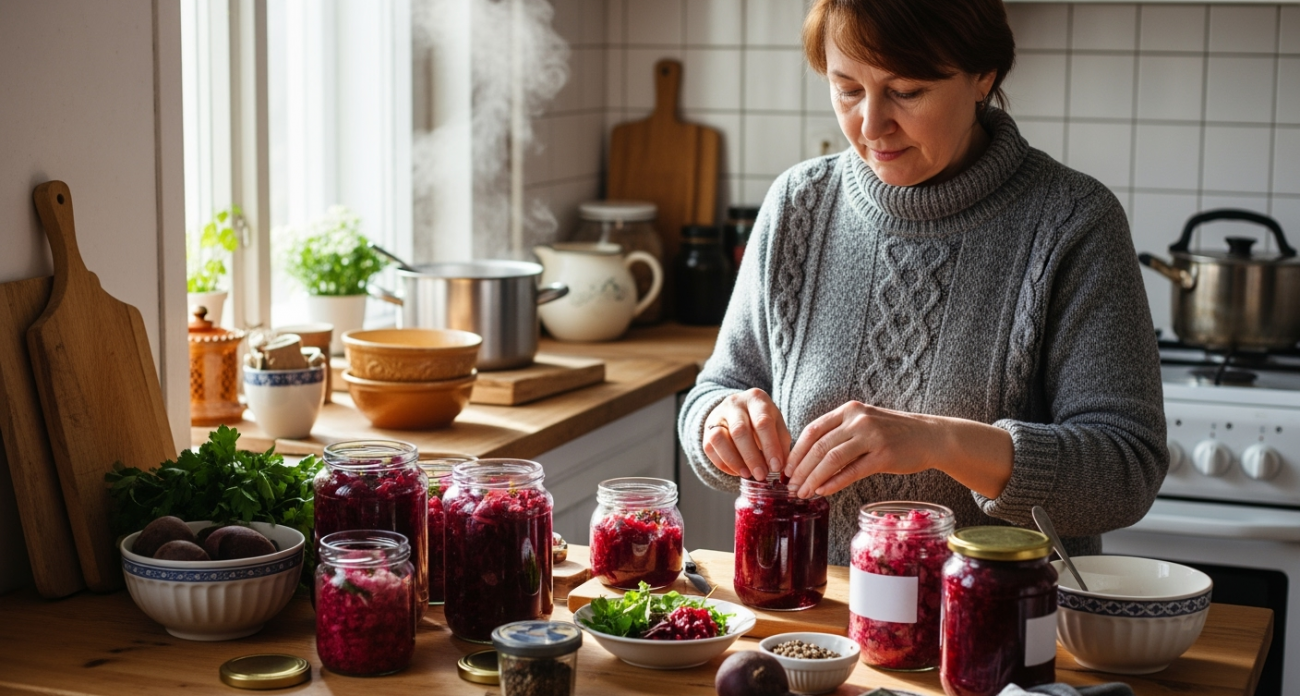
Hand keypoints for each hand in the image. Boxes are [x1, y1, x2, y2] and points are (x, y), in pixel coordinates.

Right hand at [703, 388, 792, 480]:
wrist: (739, 411)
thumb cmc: (762, 420)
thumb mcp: (777, 425)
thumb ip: (781, 444)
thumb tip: (781, 467)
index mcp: (756, 399)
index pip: (762, 422)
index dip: (770, 446)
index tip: (776, 467)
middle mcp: (734, 403)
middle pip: (739, 430)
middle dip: (751, 457)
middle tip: (761, 475)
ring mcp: (717, 415)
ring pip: (719, 439)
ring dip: (734, 461)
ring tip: (747, 474)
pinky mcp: (706, 429)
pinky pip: (710, 448)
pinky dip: (723, 463)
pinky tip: (736, 471)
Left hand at [784, 402, 938, 497]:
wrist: (930, 436)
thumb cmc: (892, 434)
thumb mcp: (863, 425)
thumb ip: (838, 435)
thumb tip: (807, 459)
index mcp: (848, 411)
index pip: (812, 431)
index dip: (796, 452)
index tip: (786, 470)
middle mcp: (858, 420)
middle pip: (819, 446)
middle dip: (801, 469)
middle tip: (790, 486)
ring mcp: (871, 436)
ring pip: (832, 459)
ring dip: (813, 478)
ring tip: (802, 493)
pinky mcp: (884, 455)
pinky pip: (852, 472)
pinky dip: (834, 483)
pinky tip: (823, 492)